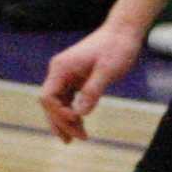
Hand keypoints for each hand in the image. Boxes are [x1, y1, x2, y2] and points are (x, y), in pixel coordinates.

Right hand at [39, 22, 142, 140]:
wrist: (124, 30)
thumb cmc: (117, 47)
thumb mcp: (107, 70)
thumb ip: (92, 92)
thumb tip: (79, 115)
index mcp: (60, 68)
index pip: (47, 97)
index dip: (57, 113)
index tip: (76, 120)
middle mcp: (59, 72)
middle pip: (50, 104)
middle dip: (60, 123)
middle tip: (73, 140)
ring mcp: (66, 76)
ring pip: (58, 104)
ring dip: (66, 121)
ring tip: (79, 138)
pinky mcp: (75, 79)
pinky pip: (69, 100)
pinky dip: (74, 113)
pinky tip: (81, 124)